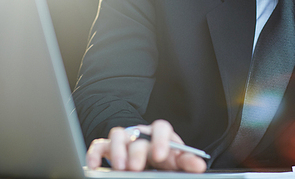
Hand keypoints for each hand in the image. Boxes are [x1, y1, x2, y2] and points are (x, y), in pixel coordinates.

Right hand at [85, 119, 206, 172]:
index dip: (160, 140)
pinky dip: (95, 154)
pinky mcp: (108, 148)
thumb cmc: (163, 161)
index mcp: (160, 135)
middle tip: (135, 167)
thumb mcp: (175, 162)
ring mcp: (124, 140)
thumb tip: (199, 165)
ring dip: (117, 151)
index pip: (161, 128)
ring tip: (119, 167)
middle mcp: (141, 134)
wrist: (149, 164)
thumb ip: (186, 162)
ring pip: (117, 135)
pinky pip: (99, 146)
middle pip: (137, 135)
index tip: (160, 155)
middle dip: (135, 152)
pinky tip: (95, 166)